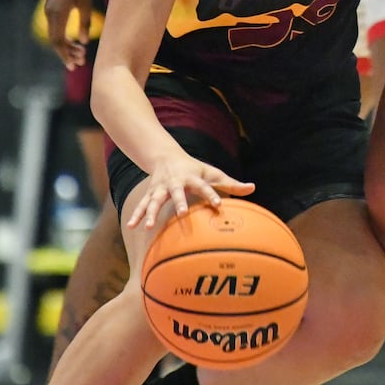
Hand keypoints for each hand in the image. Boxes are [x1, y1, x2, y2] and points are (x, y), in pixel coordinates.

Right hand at [44, 0, 91, 69]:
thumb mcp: (86, 2)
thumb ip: (85, 23)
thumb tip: (84, 42)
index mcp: (58, 13)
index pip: (58, 41)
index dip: (65, 55)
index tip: (74, 65)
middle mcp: (50, 14)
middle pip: (55, 41)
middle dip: (67, 53)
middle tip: (81, 61)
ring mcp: (49, 10)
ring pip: (55, 34)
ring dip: (67, 45)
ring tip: (82, 52)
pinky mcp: (52, 7)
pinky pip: (56, 27)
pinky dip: (64, 36)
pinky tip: (76, 41)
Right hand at [127, 151, 255, 228]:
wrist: (167, 157)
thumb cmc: (195, 169)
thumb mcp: (213, 173)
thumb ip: (231, 183)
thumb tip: (253, 188)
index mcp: (192, 177)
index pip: (204, 186)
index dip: (211, 194)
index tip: (219, 204)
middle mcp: (175, 182)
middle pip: (177, 192)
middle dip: (179, 202)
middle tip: (182, 213)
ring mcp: (160, 188)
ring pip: (154, 200)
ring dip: (150, 212)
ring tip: (148, 226)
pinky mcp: (150, 194)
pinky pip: (141, 205)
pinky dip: (137, 215)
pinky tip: (132, 227)